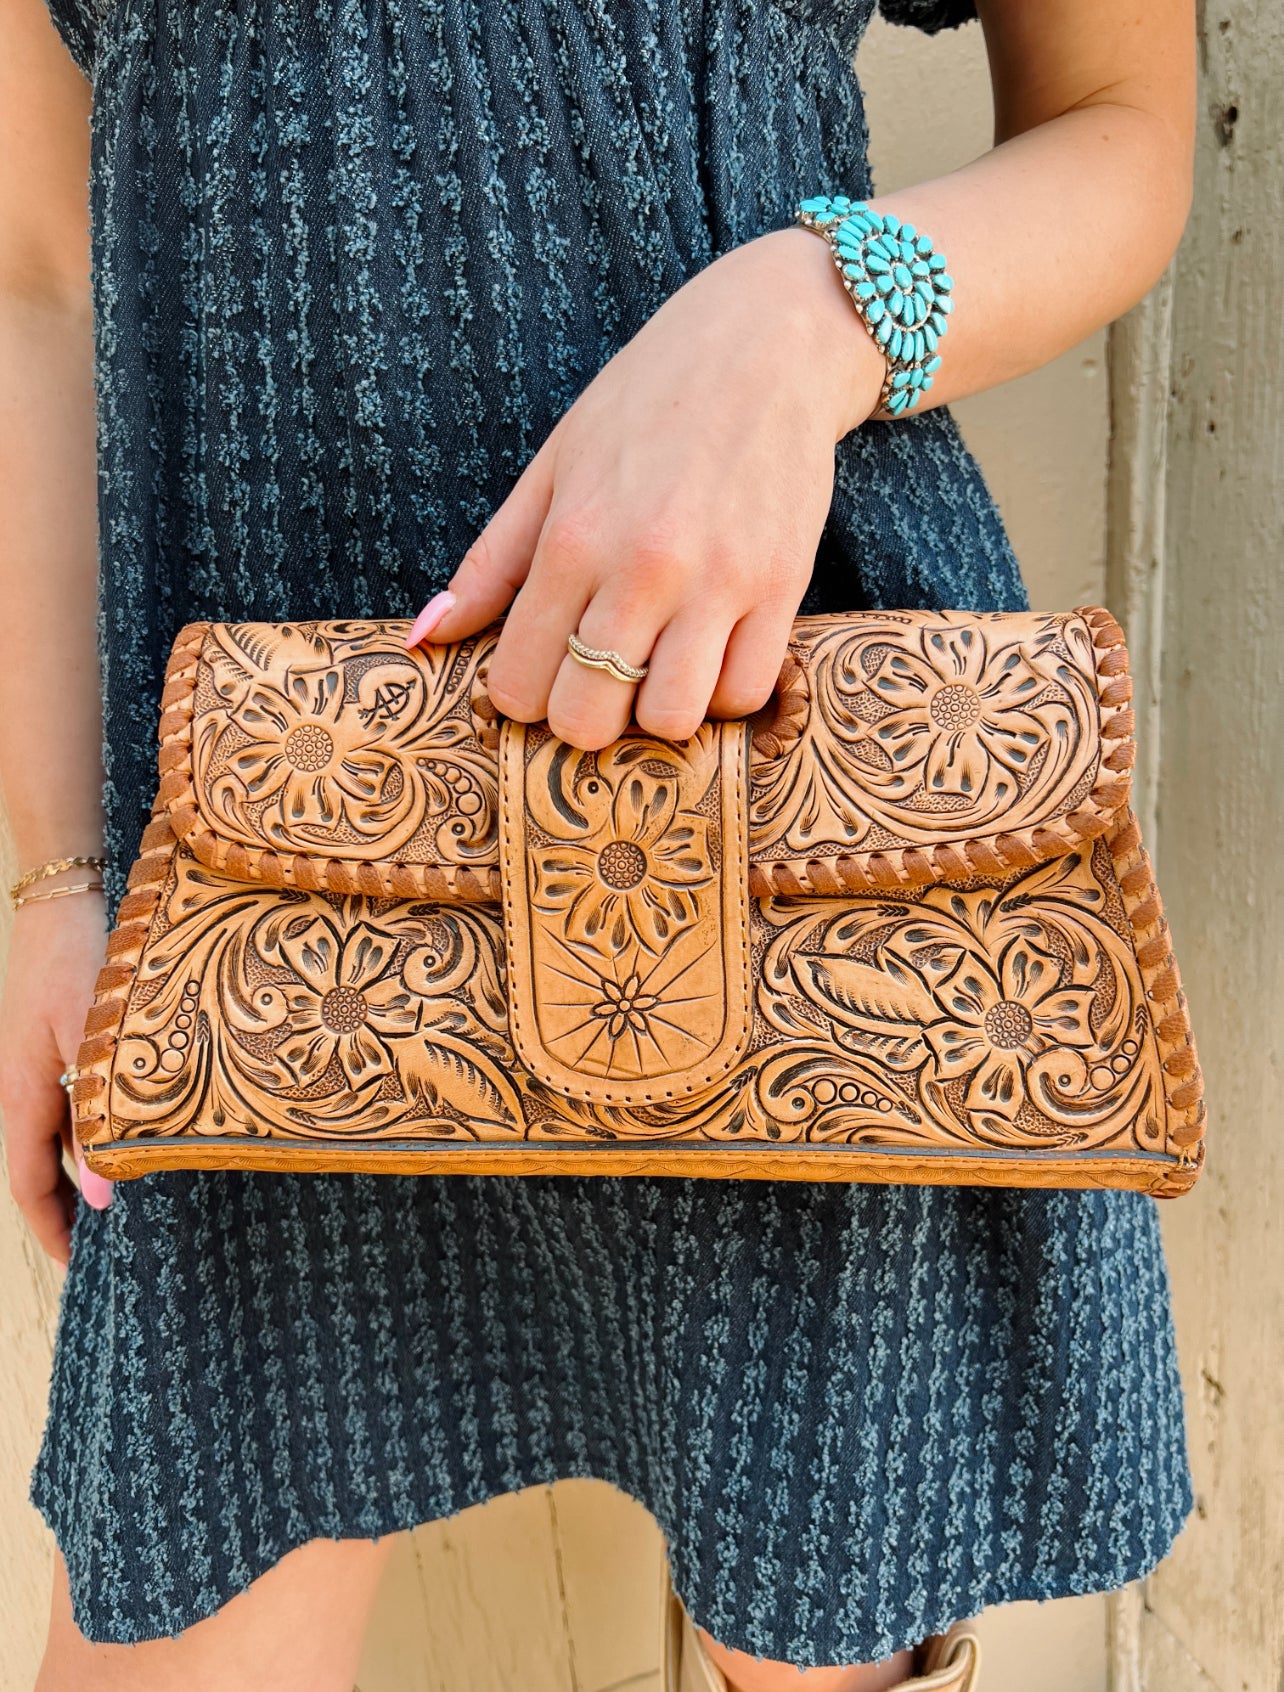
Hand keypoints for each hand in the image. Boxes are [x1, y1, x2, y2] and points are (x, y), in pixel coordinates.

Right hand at [0, 892, 110, 1264]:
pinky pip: (65, 1106)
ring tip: (124, 1200)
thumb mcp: (91, 1047)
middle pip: (38, 1167)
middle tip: (111, 1245)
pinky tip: (123, 1135)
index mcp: (22, 1096)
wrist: (63, 902)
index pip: (27, 1185)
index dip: (51, 1229)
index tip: (78, 1266)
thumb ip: (95, 1120)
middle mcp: (21, 1088)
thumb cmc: (78, 966)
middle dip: (67, 1210)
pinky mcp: (53, 1046)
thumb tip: (98, 1196)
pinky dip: (87, 1134)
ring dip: (79, 1172)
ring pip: (54, 1137)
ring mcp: (35, 1066)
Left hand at [408, 226, 884, 749]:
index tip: (542, 673)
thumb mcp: (553, 466)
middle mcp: (642, 567)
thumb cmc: (647, 402)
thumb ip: (492, 562)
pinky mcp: (782, 585)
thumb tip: (426, 637)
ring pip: (671, 719)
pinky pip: (744, 692)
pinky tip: (710, 654)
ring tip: (658, 669)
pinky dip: (722, 692)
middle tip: (597, 681)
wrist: (766, 344)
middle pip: (588, 717)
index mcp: (572, 538)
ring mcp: (718, 581)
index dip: (522, 695)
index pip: (519, 682)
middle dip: (583, 716)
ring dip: (656, 712)